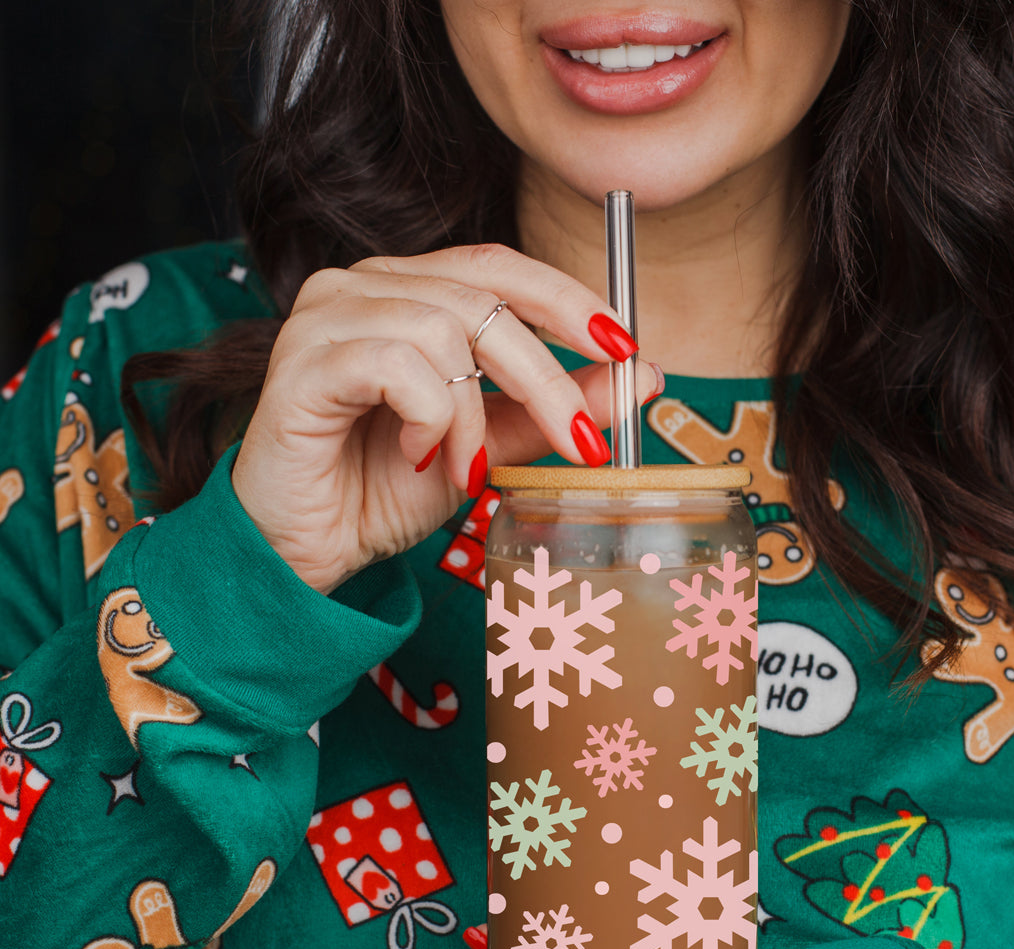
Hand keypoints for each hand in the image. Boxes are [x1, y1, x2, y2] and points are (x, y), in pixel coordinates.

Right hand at [231, 245, 659, 593]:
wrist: (305, 549)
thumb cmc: (384, 490)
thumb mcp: (490, 446)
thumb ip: (553, 408)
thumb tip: (642, 375)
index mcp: (409, 291)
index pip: (501, 266)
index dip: (568, 299)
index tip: (626, 347)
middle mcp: (364, 286)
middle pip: (484, 298)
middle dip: (547, 376)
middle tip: (583, 443)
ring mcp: (327, 315)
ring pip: (442, 329)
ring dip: (474, 415)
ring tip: (464, 467)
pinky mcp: (303, 359)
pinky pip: (395, 362)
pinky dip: (428, 418)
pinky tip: (414, 456)